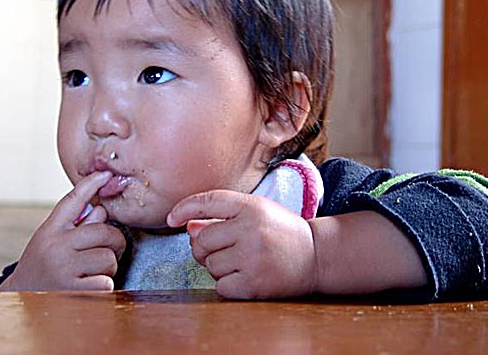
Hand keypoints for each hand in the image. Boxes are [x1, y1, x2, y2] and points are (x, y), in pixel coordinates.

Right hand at [0, 171, 126, 291]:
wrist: (20, 300)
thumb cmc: (43, 266)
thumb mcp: (50, 241)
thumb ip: (75, 225)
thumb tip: (101, 209)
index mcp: (51, 230)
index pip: (72, 200)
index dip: (91, 184)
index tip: (105, 174)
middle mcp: (56, 246)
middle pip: (104, 231)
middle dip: (114, 242)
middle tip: (111, 251)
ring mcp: (63, 268)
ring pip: (108, 257)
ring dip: (108, 267)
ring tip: (93, 272)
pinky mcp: (73, 290)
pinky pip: (106, 281)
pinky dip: (104, 286)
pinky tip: (89, 287)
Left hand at [167, 190, 317, 298]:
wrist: (316, 256)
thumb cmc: (280, 232)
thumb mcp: (256, 212)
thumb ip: (222, 216)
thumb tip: (188, 227)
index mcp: (251, 206)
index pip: (208, 201)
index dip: (184, 208)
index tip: (171, 219)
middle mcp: (251, 229)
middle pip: (202, 240)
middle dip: (205, 247)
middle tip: (223, 248)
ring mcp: (252, 257)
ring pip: (210, 265)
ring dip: (218, 267)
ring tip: (241, 261)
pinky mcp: (254, 284)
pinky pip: (220, 286)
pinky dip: (227, 285)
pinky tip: (245, 277)